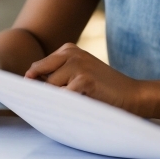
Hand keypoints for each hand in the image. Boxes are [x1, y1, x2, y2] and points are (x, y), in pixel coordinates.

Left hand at [24, 43, 139, 111]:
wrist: (132, 95)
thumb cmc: (102, 89)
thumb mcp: (77, 74)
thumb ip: (55, 76)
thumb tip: (27, 85)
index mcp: (67, 49)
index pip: (37, 68)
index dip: (35, 86)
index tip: (37, 100)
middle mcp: (70, 53)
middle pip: (38, 77)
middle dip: (43, 93)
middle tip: (56, 105)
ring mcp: (77, 65)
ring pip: (49, 89)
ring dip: (57, 102)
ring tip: (76, 105)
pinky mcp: (84, 80)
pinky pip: (61, 98)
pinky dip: (65, 107)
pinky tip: (79, 109)